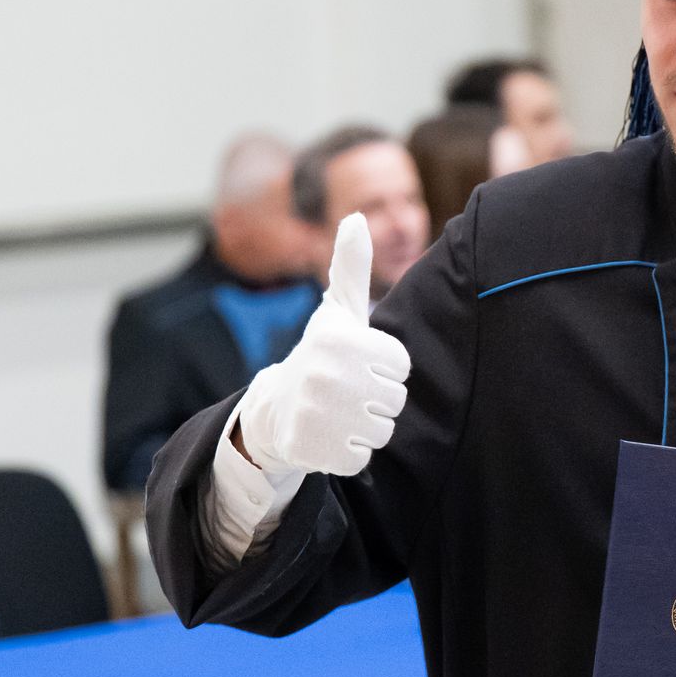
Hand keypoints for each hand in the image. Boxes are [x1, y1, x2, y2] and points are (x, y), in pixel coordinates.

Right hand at [234, 214, 410, 475]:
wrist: (275, 408)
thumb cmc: (320, 354)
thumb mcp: (338, 311)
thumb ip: (351, 266)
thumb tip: (356, 218)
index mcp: (340, 340)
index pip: (401, 367)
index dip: (384, 369)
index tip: (357, 365)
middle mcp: (327, 376)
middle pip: (395, 400)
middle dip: (377, 399)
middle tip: (347, 391)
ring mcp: (318, 416)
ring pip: (383, 431)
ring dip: (365, 426)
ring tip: (338, 412)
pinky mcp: (315, 452)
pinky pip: (362, 457)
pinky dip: (350, 451)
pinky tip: (329, 436)